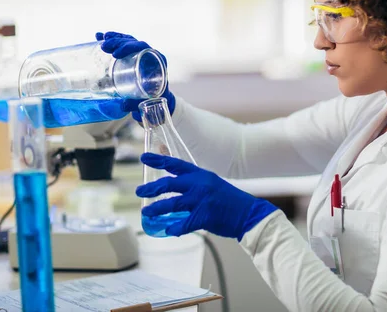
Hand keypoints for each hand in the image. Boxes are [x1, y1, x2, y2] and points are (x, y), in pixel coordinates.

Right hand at [96, 31, 175, 118]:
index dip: (129, 47)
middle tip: (104, 47)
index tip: (116, 54)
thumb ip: (137, 103)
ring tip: (100, 38)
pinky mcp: (132, 55)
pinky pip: (122, 43)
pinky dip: (112, 39)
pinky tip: (99, 36)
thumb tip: (123, 105)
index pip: (143, 47)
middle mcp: (150, 54)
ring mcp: (141, 53)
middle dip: (117, 42)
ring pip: (127, 40)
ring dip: (113, 38)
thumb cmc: (155, 97)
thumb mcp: (147, 100)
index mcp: (158, 61)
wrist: (157, 97)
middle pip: (133, 42)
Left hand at [136, 153, 277, 239]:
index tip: (144, 157)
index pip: (175, 164)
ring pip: (171, 204)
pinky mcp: (203, 216)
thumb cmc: (229, 199)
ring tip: (146, 212)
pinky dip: (174, 228)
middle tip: (139, 191)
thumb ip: (195, 183)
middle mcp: (199, 185)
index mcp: (201, 175)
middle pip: (168, 184)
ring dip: (156, 209)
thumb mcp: (212, 184)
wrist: (248, 213)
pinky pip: (183, 224)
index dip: (158, 160)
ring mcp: (201, 201)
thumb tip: (175, 184)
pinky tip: (168, 230)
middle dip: (151, 188)